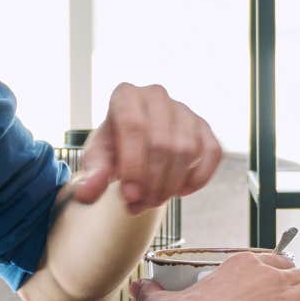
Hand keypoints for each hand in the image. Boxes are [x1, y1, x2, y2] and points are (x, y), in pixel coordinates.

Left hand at [66, 83, 221, 212]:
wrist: (135, 145)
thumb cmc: (114, 149)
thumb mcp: (97, 160)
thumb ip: (92, 175)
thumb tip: (87, 193)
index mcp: (126, 96)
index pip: (134, 127)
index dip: (134, 165)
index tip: (129, 195)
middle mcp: (156, 95)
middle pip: (163, 142)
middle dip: (152, 182)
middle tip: (139, 205)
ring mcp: (184, 110)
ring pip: (187, 150)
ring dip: (171, 184)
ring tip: (153, 201)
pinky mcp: (204, 127)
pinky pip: (211, 153)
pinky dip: (198, 178)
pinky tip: (180, 191)